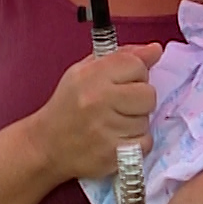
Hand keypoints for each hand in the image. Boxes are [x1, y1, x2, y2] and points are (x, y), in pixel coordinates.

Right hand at [25, 43, 162, 182]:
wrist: (46, 145)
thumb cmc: (68, 104)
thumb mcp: (86, 71)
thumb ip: (122, 56)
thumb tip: (156, 49)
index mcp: (92, 76)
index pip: (136, 65)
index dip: (136, 73)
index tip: (124, 81)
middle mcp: (99, 101)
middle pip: (148, 94)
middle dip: (140, 98)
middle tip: (121, 104)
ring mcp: (106, 130)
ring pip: (146, 120)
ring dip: (136, 121)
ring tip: (114, 122)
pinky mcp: (113, 154)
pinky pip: (145, 142)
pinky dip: (137, 142)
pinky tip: (119, 138)